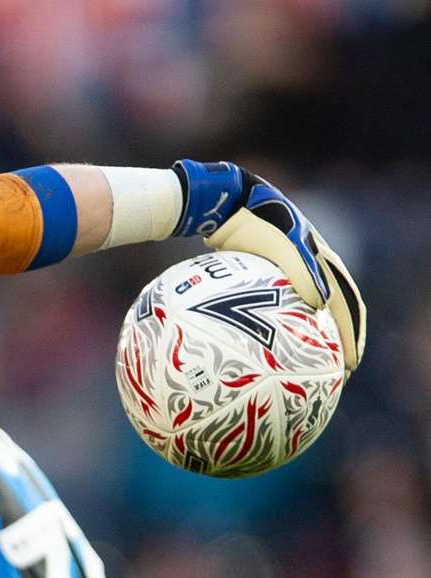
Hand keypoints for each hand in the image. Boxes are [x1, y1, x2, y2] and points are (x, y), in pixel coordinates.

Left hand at [172, 160, 365, 373]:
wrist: (226, 205)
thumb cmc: (256, 226)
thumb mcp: (285, 249)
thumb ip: (304, 275)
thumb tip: (321, 307)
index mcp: (323, 261)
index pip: (347, 304)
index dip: (352, 335)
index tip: (350, 363)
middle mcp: (311, 265)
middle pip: (333, 309)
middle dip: (338, 341)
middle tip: (334, 371)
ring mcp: (288, 268)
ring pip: (307, 309)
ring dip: (311, 335)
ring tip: (305, 363)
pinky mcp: (263, 271)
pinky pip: (279, 304)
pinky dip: (282, 324)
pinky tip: (267, 344)